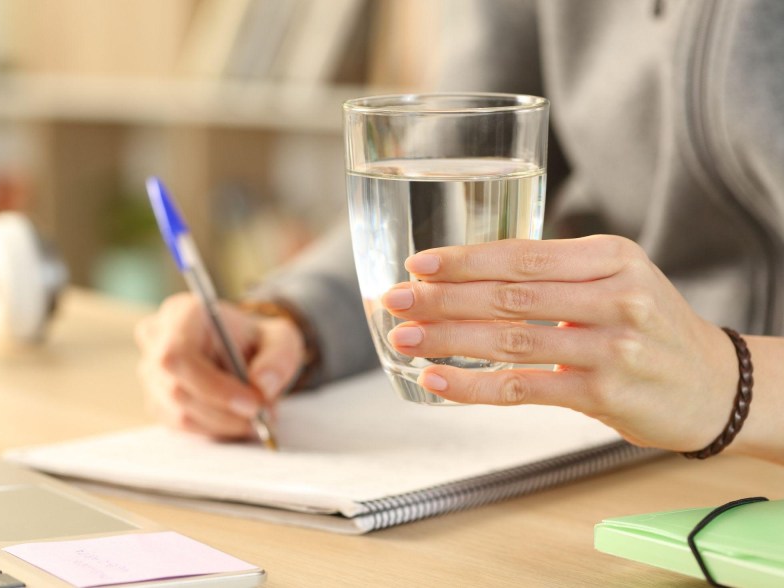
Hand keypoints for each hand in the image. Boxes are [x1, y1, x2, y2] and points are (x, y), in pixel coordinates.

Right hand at [134, 292, 304, 439]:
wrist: (242, 350)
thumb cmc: (256, 340)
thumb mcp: (281, 339)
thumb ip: (279, 358)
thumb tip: (262, 385)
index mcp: (181, 312)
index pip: (178, 355)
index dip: (213, 386)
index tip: (253, 403)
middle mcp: (156, 339)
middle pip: (177, 389)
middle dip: (225, 411)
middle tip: (263, 416)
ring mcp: (151, 372)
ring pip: (180, 413)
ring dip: (224, 423)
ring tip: (256, 417)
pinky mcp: (156, 400)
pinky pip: (181, 426)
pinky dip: (214, 429)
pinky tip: (236, 419)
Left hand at [381, 235, 738, 452]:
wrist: (715, 385)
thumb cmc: (649, 327)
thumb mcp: (616, 279)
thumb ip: (552, 274)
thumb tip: (462, 275)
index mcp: (611, 257)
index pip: (522, 254)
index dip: (464, 260)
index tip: (418, 264)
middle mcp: (615, 296)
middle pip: (509, 295)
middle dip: (442, 298)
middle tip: (394, 300)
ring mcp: (612, 347)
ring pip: (510, 340)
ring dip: (448, 340)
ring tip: (405, 338)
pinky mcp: (605, 393)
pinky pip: (522, 388)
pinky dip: (473, 386)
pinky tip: (437, 380)